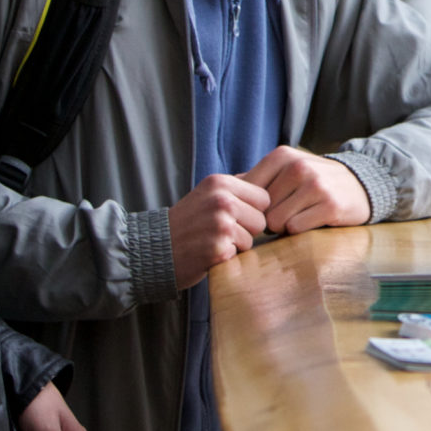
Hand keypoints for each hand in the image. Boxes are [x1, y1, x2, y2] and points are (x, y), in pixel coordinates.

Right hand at [169, 174, 269, 288]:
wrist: (155, 247)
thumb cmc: (187, 222)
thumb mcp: (208, 193)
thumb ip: (238, 187)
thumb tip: (275, 173)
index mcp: (220, 183)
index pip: (264, 198)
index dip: (252, 211)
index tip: (233, 216)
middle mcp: (221, 201)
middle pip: (261, 220)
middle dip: (246, 230)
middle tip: (219, 232)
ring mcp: (220, 225)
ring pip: (252, 239)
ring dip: (236, 245)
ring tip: (212, 241)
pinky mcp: (218, 249)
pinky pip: (240, 254)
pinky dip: (226, 257)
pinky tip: (208, 253)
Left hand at [242, 145, 372, 234]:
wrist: (360, 186)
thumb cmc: (314, 182)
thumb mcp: (286, 170)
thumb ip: (256, 178)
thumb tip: (221, 186)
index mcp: (282, 156)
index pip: (248, 191)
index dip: (254, 207)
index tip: (268, 208)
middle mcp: (298, 167)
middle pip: (261, 210)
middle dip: (271, 218)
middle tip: (290, 212)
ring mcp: (315, 185)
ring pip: (276, 222)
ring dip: (286, 226)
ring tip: (301, 215)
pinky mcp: (330, 205)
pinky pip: (296, 229)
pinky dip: (301, 230)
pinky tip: (313, 220)